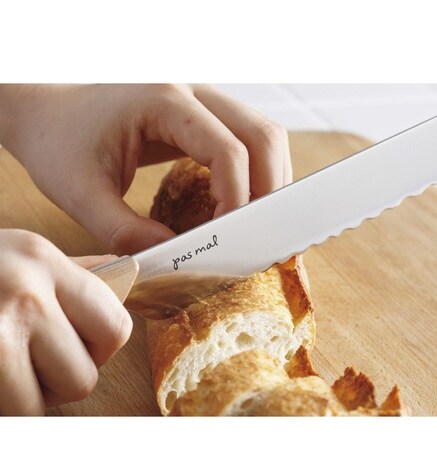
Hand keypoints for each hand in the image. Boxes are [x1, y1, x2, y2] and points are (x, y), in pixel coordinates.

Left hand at [0, 84, 291, 254]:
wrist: (49, 110)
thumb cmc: (59, 142)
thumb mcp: (81, 193)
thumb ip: (127, 232)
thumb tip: (177, 257)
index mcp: (162, 100)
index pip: (227, 150)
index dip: (238, 199)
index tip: (231, 240)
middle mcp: (192, 90)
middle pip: (262, 136)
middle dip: (269, 191)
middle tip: (257, 236)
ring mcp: (201, 98)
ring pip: (264, 135)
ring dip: (269, 181)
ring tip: (252, 224)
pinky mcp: (203, 114)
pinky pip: (248, 139)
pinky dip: (256, 174)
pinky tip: (241, 203)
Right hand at [0, 229, 131, 414]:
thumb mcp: (17, 257)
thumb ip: (73, 272)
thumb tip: (126, 273)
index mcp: (43, 260)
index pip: (115, 326)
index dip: (100, 348)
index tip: (75, 344)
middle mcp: (26, 291)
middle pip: (86, 375)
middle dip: (63, 378)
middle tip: (32, 362)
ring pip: (50, 403)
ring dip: (32, 397)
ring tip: (9, 368)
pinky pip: (17, 413)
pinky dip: (10, 405)